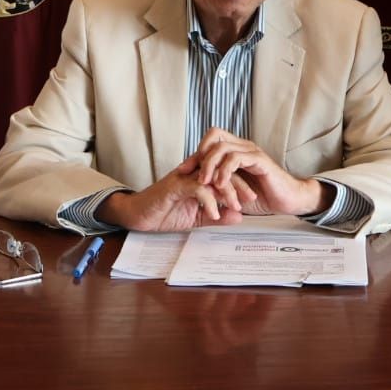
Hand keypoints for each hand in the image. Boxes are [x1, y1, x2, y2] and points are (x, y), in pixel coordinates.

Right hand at [97, 157, 250, 231]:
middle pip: (223, 172)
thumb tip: (238, 217)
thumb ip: (216, 216)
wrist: (137, 214)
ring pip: (213, 177)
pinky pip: (198, 189)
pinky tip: (214, 213)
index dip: (241, 184)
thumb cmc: (163, 212)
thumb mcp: (195, 218)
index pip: (225, 174)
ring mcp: (184, 177)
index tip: (253, 198)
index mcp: (199, 177)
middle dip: (240, 185)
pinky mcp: (175, 186)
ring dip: (228, 192)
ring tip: (237, 207)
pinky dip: (209, 201)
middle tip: (252, 199)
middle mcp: (193, 173)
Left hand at [194, 128, 324, 216]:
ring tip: (204, 182)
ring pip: (223, 147)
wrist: (287, 201)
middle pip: (214, 136)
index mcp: (236, 151)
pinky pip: (237, 158)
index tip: (182, 171)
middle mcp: (243, 147)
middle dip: (198, 155)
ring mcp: (252, 152)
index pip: (211, 140)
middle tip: (189, 174)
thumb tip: (194, 189)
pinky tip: (220, 184)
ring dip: (210, 164)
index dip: (195, 153)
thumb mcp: (232, 191)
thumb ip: (216, 186)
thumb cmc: (262, 196)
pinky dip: (225, 170)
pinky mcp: (260, 161)